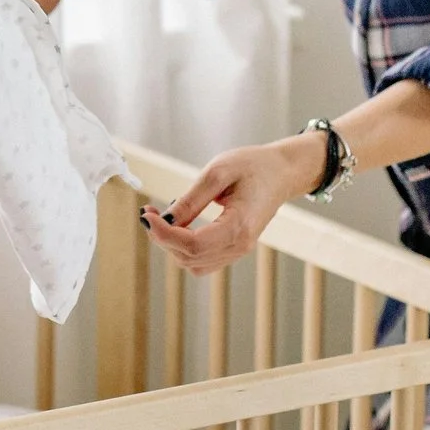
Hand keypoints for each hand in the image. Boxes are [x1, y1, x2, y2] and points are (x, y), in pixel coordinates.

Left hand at [141, 133, 325, 275]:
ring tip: (163, 218)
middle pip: (190, 257)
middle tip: (151, 212)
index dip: (164, 234)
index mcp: (239, 226)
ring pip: (194, 264)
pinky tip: (179, 226)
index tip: (147, 215)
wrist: (282, 172)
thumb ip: (190, 200)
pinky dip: (185, 247)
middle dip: (163, 238)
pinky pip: (203, 260)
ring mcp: (239, 250)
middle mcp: (240, 245)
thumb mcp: (217, 173)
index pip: (193, 245)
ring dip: (172, 245)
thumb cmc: (253, 166)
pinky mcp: (234, 248)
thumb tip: (164, 220)